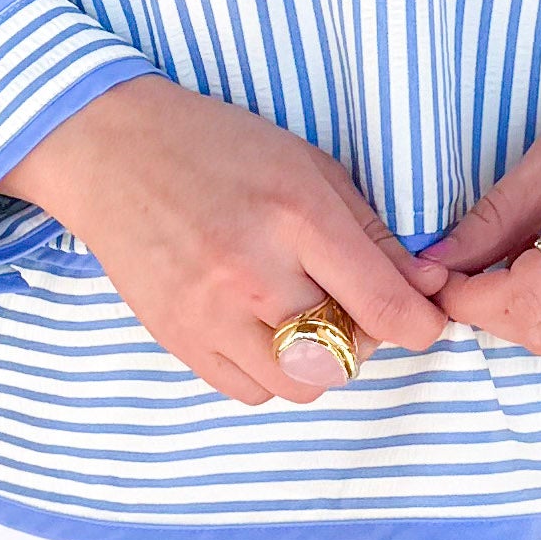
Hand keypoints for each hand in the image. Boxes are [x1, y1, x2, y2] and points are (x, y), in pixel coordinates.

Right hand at [2, 76, 451, 406]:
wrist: (110, 152)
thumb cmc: (217, 147)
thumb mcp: (308, 167)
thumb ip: (371, 234)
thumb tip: (429, 288)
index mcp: (296, 216)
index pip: (382, 306)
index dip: (419, 324)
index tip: (422, 320)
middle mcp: (252, 273)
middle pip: (345, 356)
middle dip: (365, 338)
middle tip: (351, 304)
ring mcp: (208, 313)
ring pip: (299, 386)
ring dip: (317, 362)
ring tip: (301, 316)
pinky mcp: (176, 339)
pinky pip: (248, 392)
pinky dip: (269, 372)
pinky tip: (259, 327)